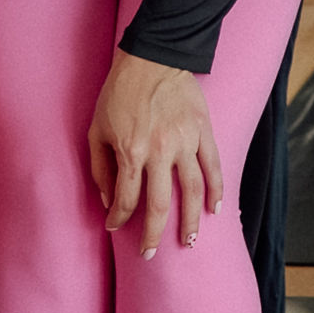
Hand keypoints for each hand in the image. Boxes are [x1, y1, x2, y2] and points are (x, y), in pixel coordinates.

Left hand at [89, 53, 227, 256]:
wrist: (151, 57)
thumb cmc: (118, 93)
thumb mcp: (96, 129)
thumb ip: (100, 167)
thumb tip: (108, 199)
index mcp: (131, 151)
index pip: (126, 198)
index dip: (119, 218)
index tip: (114, 227)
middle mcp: (160, 151)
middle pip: (159, 204)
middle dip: (153, 234)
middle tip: (150, 255)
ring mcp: (185, 142)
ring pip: (192, 191)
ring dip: (190, 220)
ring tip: (189, 242)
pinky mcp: (203, 131)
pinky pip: (214, 166)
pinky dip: (217, 189)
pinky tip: (215, 209)